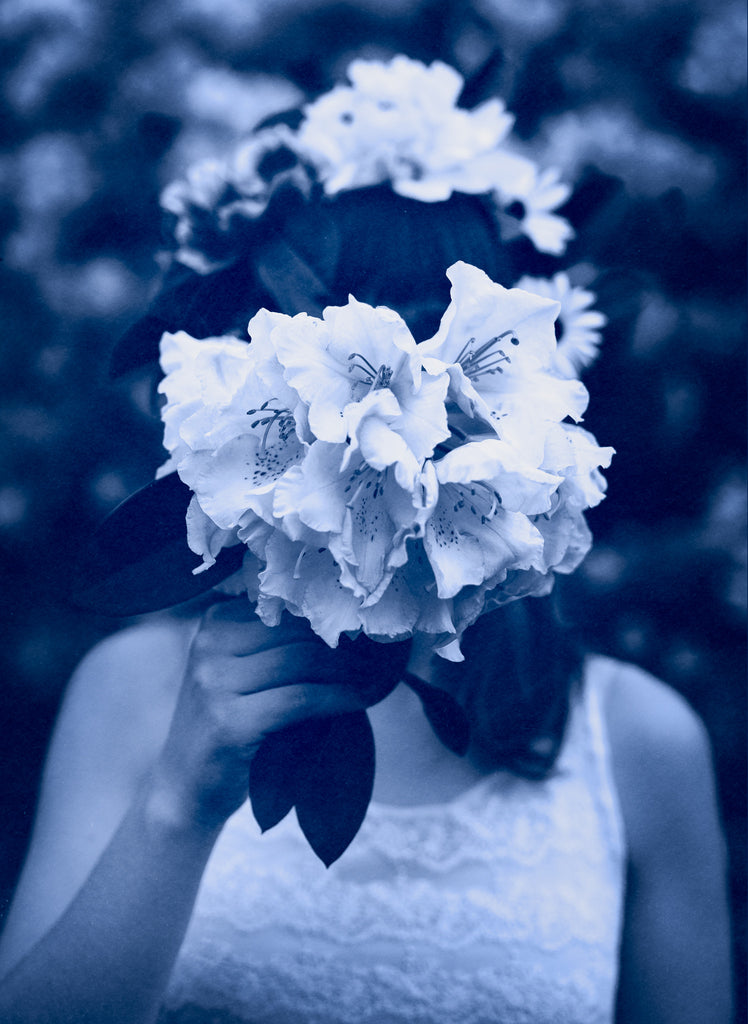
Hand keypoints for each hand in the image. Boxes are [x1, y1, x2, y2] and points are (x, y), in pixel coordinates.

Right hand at [152, 599, 399, 832]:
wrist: (185, 788)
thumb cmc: (230, 728)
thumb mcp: (244, 674)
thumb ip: (279, 647)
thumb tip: (353, 629)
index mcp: (215, 621)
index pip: (287, 607)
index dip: (332, 617)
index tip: (370, 631)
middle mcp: (209, 643)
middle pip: (298, 631)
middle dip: (346, 644)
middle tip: (382, 656)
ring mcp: (213, 681)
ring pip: (302, 660)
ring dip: (349, 671)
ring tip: (376, 679)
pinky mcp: (228, 720)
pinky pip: (301, 698)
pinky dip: (339, 698)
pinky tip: (362, 701)